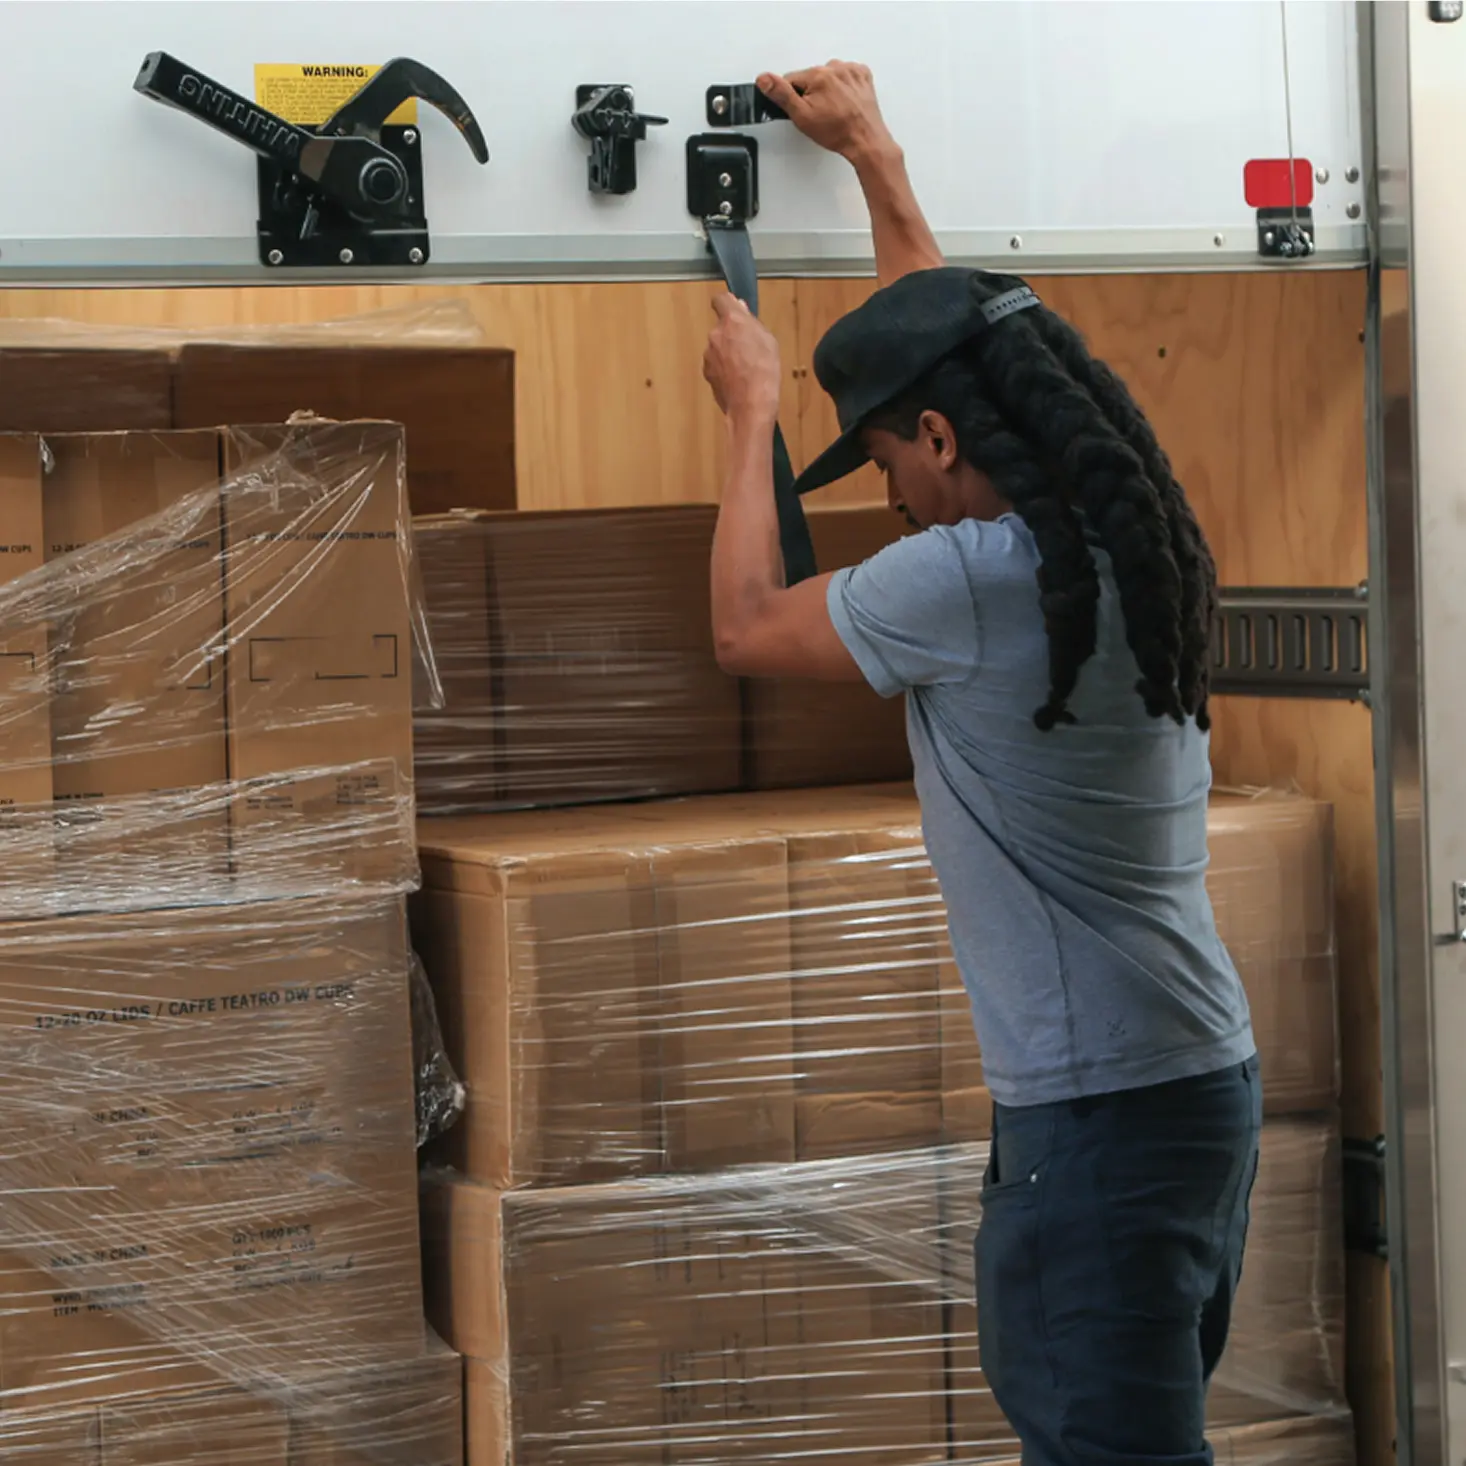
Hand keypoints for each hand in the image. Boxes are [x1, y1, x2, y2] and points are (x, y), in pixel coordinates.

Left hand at [703, 293, 780, 426]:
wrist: (751, 405)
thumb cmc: (764, 371)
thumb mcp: (767, 339)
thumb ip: (750, 322)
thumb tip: (740, 310)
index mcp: (731, 321)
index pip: (721, 299)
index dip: (728, 304)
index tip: (735, 310)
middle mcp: (715, 334)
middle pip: (722, 327)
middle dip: (732, 333)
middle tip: (750, 346)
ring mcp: (708, 355)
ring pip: (718, 347)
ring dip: (728, 352)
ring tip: (746, 367)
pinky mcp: (707, 372)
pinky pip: (716, 364)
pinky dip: (725, 368)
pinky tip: (739, 378)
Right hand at [757, 61, 895, 166]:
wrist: (865, 140)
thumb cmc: (838, 132)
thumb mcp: (802, 116)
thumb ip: (781, 94)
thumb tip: (764, 79)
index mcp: (818, 75)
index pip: (792, 79)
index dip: (793, 97)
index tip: (803, 110)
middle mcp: (835, 68)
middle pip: (811, 77)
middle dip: (811, 93)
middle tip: (820, 114)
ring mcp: (851, 71)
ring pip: (828, 76)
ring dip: (828, 90)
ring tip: (834, 110)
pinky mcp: (862, 76)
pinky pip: (846, 76)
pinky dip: (844, 87)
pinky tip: (844, 102)